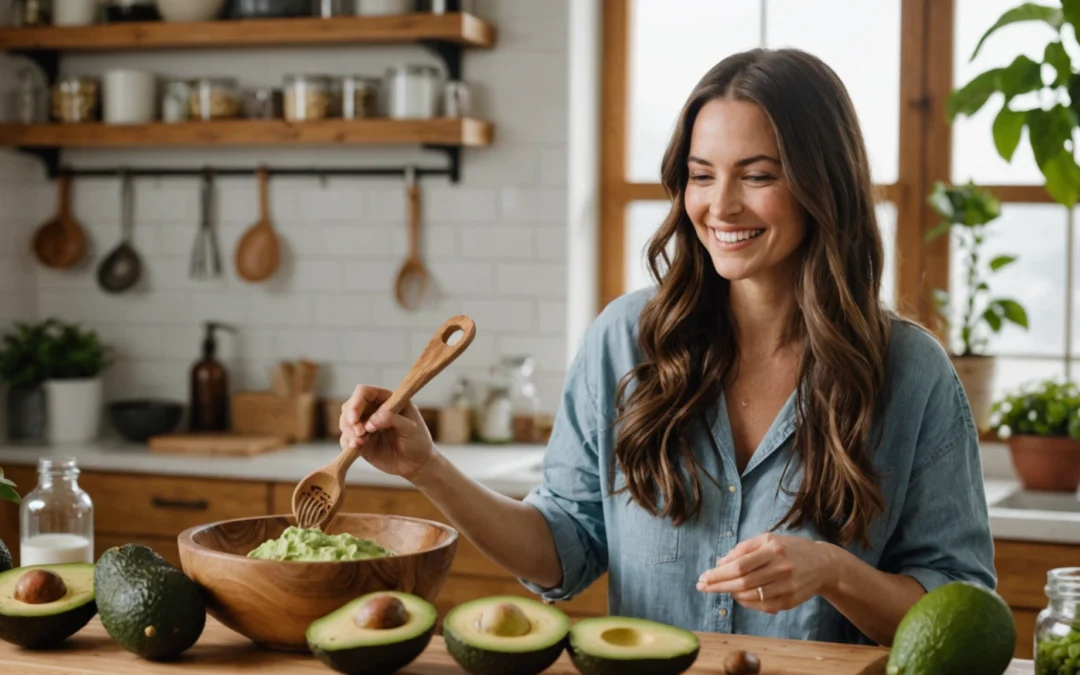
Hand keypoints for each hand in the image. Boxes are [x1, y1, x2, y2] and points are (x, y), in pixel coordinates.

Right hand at [339, 384, 435, 480]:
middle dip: (350, 419)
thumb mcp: (411, 428)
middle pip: (350, 406)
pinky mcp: (361, 442)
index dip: (356, 401)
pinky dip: (347, 442)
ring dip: (348, 432)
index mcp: (387, 400)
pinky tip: (356, 448)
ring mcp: (366, 426)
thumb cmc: (418, 441)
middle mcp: (373, 410)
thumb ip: (393, 420)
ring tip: (359, 443)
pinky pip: (346, 439)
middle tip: (360, 433)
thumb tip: (371, 421)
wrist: (417, 464)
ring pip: (345, 422)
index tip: (354, 417)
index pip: (364, 392)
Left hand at [695, 533, 839, 613]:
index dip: (718, 573)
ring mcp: (787, 587)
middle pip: (742, 582)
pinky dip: (745, 602)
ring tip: (719, 588)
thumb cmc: (790, 549)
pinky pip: (762, 605)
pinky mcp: (790, 601)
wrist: (824, 564)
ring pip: (750, 595)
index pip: (739, 565)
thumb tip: (720, 562)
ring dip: (730, 593)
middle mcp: (781, 568)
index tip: (703, 577)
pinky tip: (737, 596)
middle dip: (718, 585)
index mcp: (773, 549)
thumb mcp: (768, 540)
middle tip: (702, 586)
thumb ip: (743, 549)